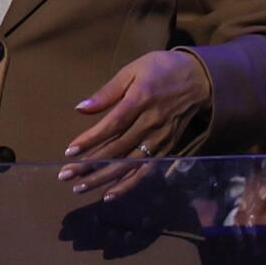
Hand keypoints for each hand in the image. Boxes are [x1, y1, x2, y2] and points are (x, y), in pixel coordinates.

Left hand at [59, 50, 214, 199]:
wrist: (200, 79)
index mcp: (141, 99)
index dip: (91, 139)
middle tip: (65, 175)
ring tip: (80, 187)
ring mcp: (159, 139)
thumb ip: (108, 91)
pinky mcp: (166, 149)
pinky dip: (128, 185)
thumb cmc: (162, 69)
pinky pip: (145, 171)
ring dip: (103, 178)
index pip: (112, 125)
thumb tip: (81, 108)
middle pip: (117, 148)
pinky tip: (109, 195)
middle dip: (89, 164)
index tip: (70, 150)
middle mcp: (150, 123)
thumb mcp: (134, 69)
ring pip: (129, 164)